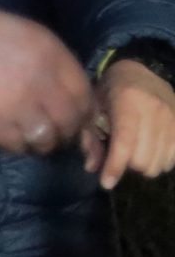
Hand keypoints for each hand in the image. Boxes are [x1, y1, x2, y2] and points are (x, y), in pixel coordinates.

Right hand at [0, 1, 96, 155]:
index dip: (85, 111)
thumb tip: (66, 91)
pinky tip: (15, 139)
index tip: (78, 117)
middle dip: (68, 131)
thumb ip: (53, 62)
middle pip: (70, 120)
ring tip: (36, 139)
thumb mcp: (30, 36)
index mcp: (53, 58)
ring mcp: (19, 106)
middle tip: (59, 132)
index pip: (85, 95)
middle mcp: (42, 83)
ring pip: (47, 138)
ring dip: (45, 142)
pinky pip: (18, 145)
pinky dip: (20, 146)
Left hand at [84, 57, 174, 190]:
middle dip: (127, 165)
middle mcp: (155, 109)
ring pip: (160, 163)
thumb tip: (91, 168)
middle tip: (120, 156)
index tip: (106, 183)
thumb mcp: (93, 109)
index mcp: (128, 102)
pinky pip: (174, 158)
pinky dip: (161, 162)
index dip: (115, 166)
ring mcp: (173, 117)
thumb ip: (90, 138)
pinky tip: (151, 152)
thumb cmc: (109, 92)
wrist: (138, 72)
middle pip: (143, 159)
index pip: (124, 143)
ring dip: (144, 166)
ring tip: (135, 153)